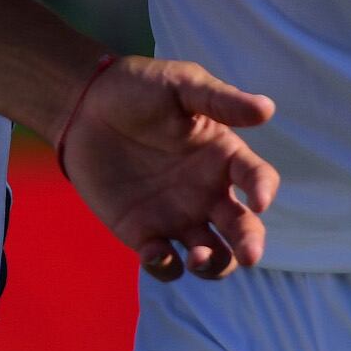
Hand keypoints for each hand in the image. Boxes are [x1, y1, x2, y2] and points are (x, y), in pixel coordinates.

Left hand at [55, 56, 277, 281]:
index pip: (258, 179)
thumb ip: (218, 100)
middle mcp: (209, 193)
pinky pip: (164, 261)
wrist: (83, 106)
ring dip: (213, 265)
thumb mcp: (179, 85)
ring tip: (199, 257)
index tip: (259, 199)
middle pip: (244, 228)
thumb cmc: (137, 88)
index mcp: (223, 157)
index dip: (264, 190)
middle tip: (248, 255)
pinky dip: (165, 265)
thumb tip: (267, 108)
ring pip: (213, 255)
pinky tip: (154, 251)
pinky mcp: (144, 231)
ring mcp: (178, 216)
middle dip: (251, 244)